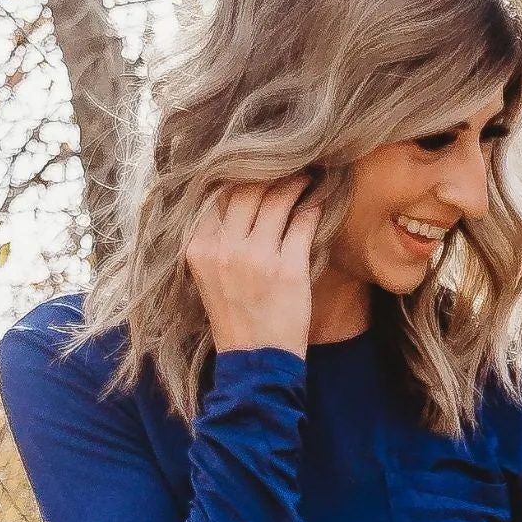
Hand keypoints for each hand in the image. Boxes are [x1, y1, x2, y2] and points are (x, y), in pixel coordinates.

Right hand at [185, 177, 318, 354]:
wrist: (255, 362)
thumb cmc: (237, 317)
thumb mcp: (210, 274)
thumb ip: (217, 237)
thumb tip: (234, 197)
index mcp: (198, 246)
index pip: (217, 193)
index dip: (239, 172)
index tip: (257, 161)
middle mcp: (223, 247)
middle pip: (246, 188)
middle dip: (271, 168)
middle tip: (289, 159)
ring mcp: (256, 257)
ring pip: (276, 200)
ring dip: (296, 181)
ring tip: (308, 174)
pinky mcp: (288, 269)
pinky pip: (303, 224)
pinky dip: (315, 206)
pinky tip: (323, 197)